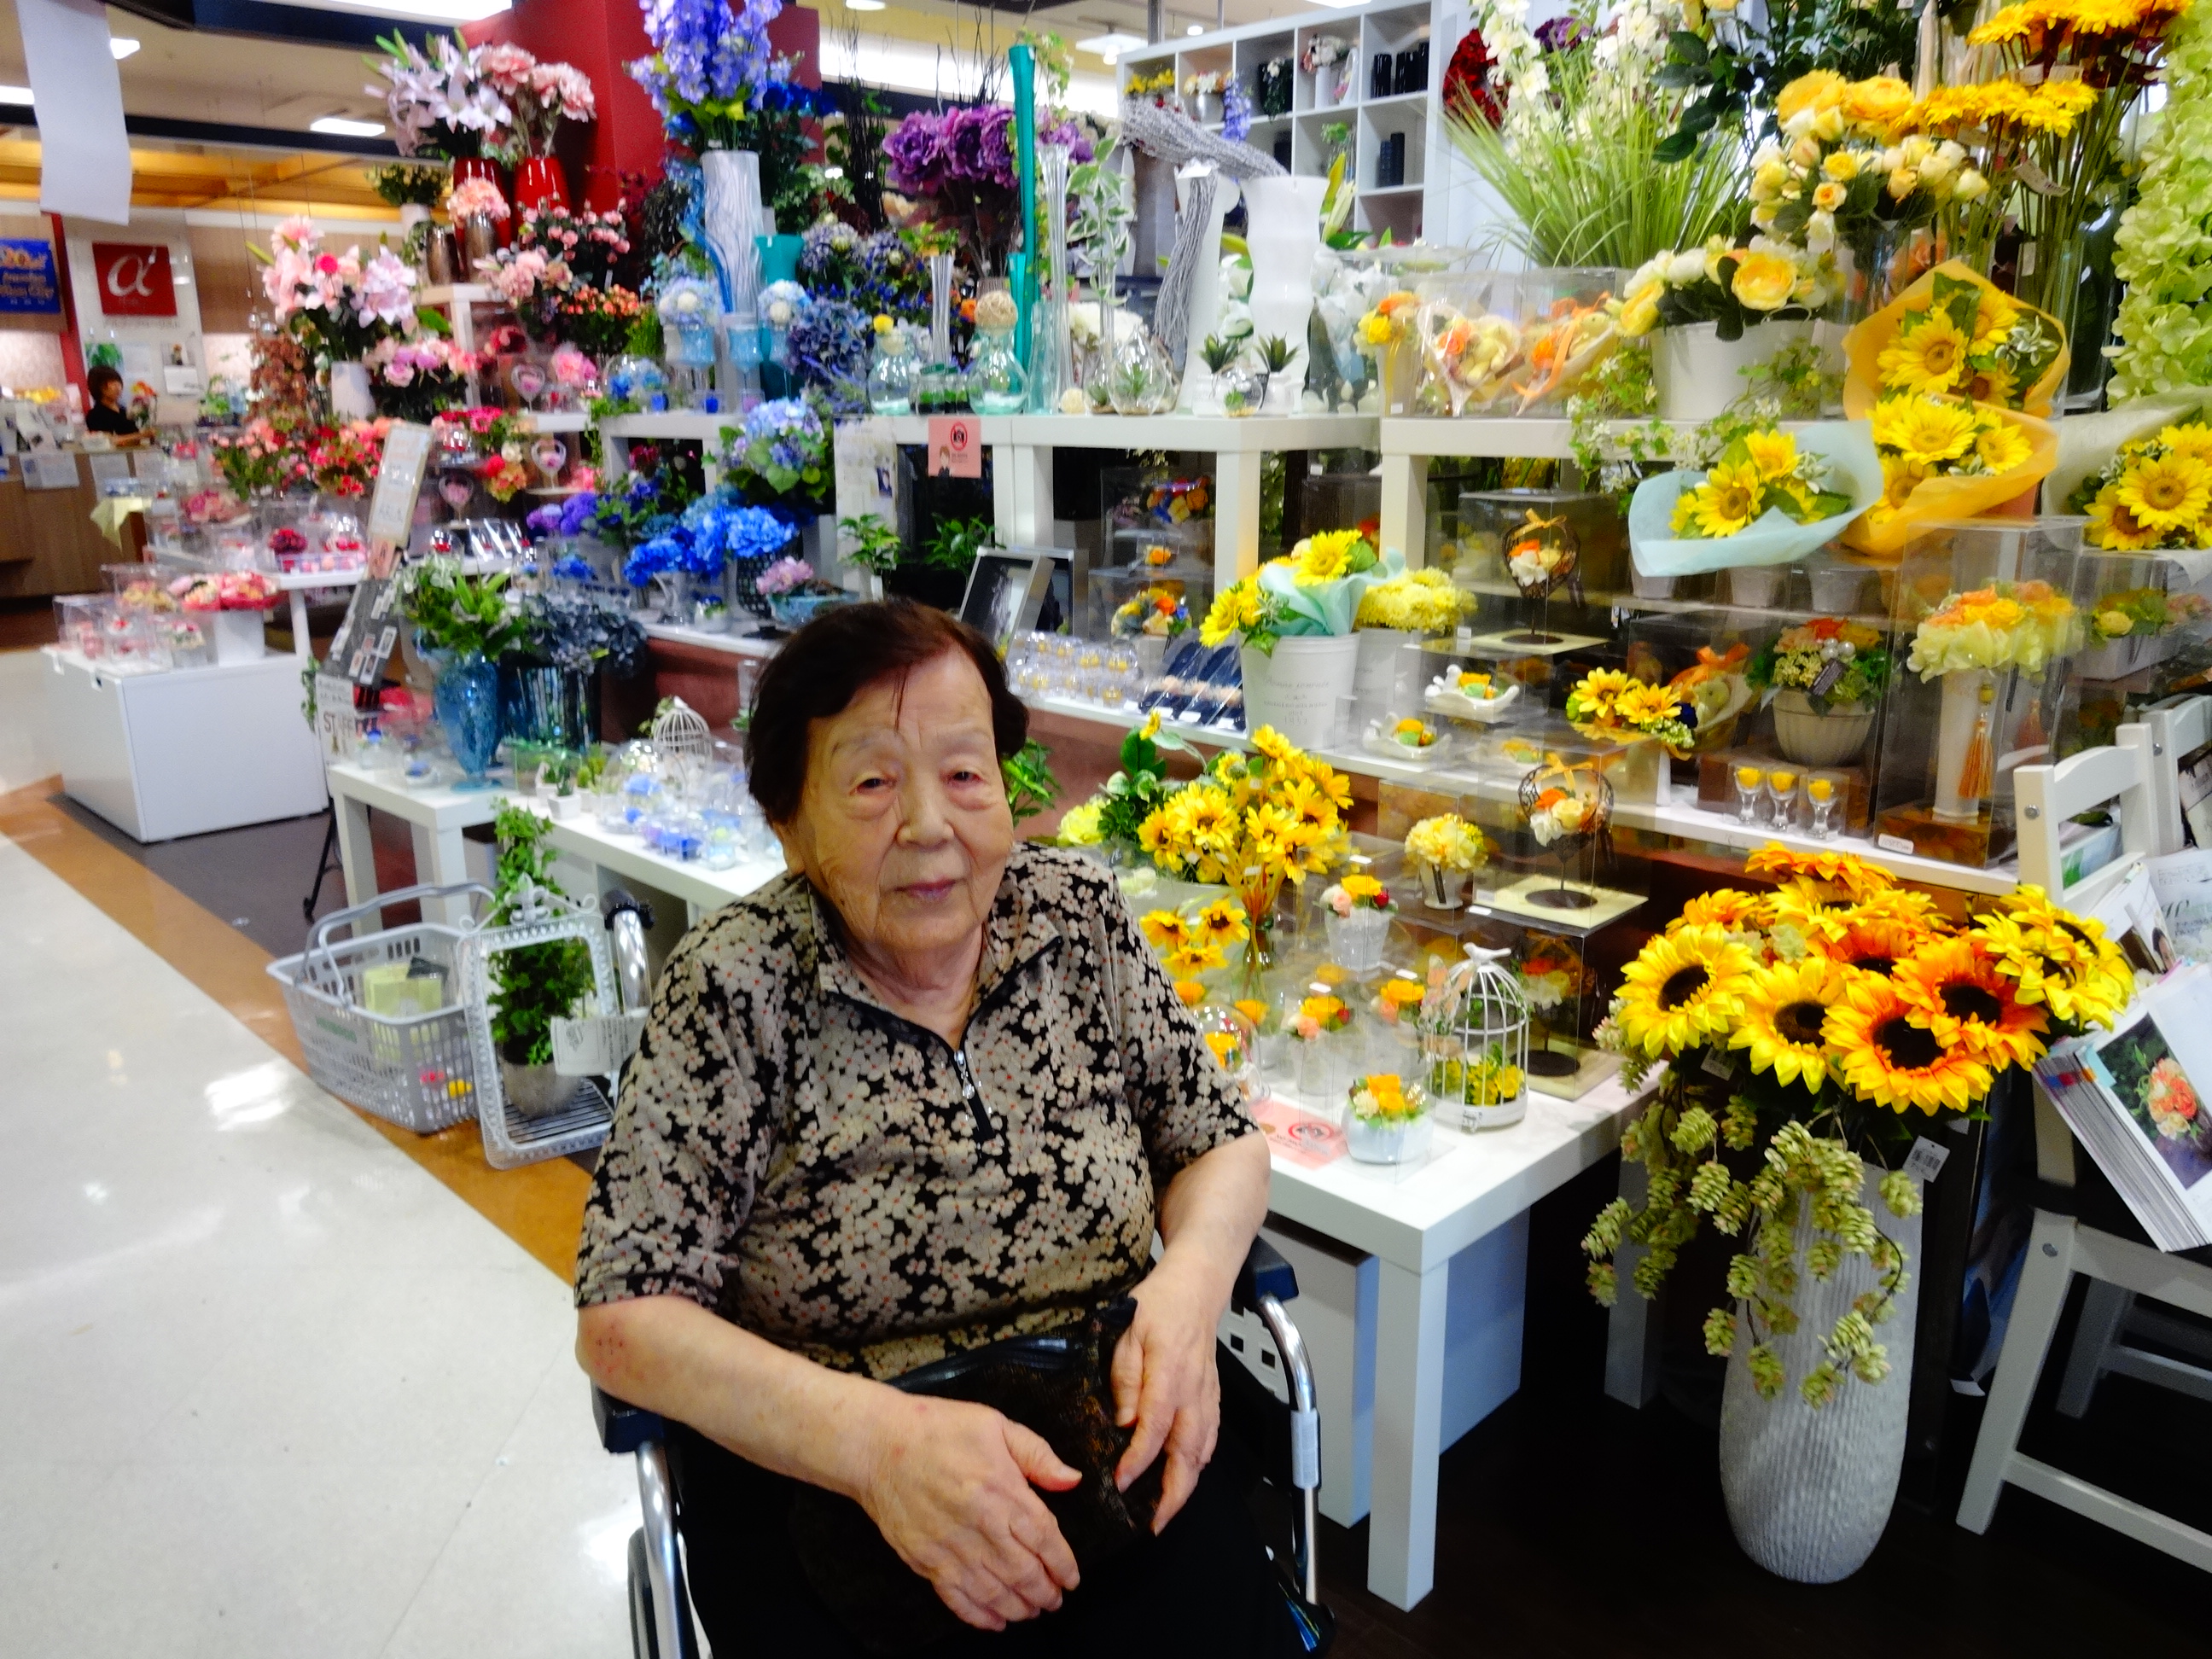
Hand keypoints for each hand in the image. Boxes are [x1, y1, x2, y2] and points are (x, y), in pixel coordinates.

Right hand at [855, 1393, 1082, 1630]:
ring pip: (994, 1591)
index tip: (1072, 1577)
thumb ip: (1037, 1454)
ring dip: (1019, 1607)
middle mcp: (979, 1524)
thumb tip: (1072, 1479)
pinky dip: (979, 1616)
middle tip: (1055, 1600)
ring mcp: (950, 1547)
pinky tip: (996, 1621)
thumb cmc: (936, 1428)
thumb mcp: (996, 1425)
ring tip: (1033, 1611)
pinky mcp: (924, 1561)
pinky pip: (957, 1598)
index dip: (1062, 1563)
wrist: (875, 1445)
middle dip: (1045, 1592)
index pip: (1044, 1537)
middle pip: (1023, 1571)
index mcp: (1001, 1488)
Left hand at [1110, 1259, 1224, 1531]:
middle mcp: (1194, 1392)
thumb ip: (1124, 1378)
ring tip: (1165, 1514)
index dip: (1139, 1460)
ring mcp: (1208, 1398)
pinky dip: (1198, 1466)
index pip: (1155, 1428)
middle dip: (1173, 1494)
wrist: (1196, 1288)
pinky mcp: (1214, 1399)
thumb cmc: (1156, 1307)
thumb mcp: (1126, 1332)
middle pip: (1188, 1453)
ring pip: (1202, 1452)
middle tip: (1153, 1524)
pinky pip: (1210, 1440)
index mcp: (1170, 1373)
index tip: (1121, 1483)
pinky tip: (1184, 1480)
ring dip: (1186, 1486)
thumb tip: (1122, 1423)